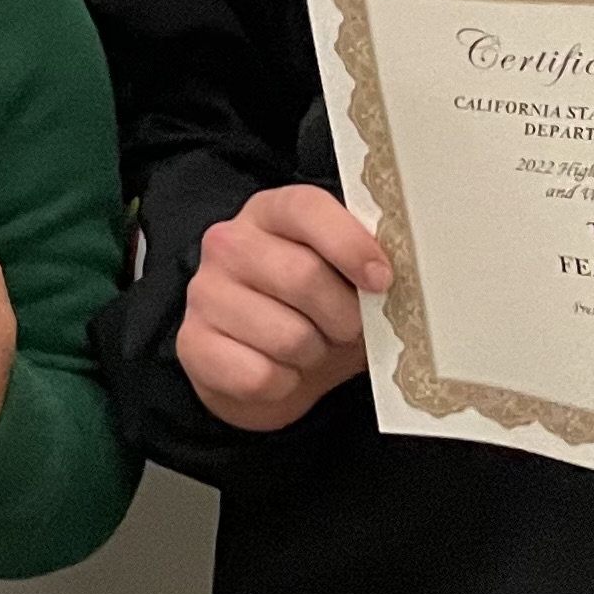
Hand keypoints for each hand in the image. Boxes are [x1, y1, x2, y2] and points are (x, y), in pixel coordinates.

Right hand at [177, 184, 387, 432]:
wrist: (265, 367)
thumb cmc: (316, 314)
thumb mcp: (344, 280)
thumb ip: (368, 268)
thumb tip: (402, 281)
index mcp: (271, 212)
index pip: (307, 209)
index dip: (350, 245)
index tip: (382, 280)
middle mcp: (228, 244)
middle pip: (304, 277)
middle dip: (344, 317)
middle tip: (349, 330)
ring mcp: (204, 293)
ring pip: (287, 335)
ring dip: (314, 355)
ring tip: (310, 350)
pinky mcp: (191, 343)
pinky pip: (260, 375)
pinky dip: (284, 384)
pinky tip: (279, 371)